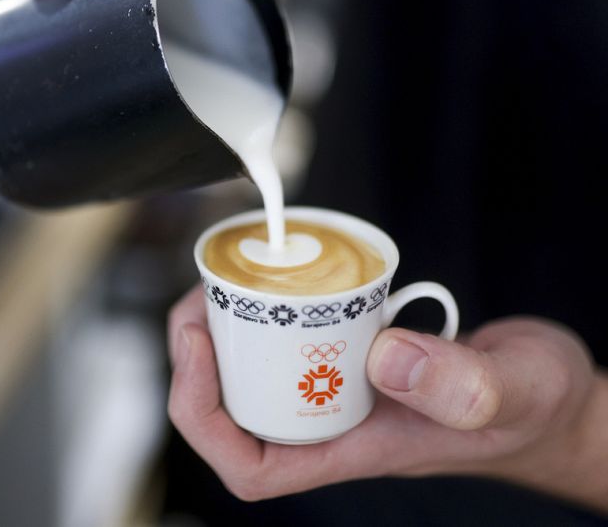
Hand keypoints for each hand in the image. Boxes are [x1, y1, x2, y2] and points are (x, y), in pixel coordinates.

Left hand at [167, 286, 606, 509]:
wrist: (549, 394)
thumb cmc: (535, 409)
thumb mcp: (515, 391)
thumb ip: (463, 384)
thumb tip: (383, 356)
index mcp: (355, 449)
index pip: (251, 466)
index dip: (204, 416)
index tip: (199, 351)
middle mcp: (335, 423)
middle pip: (235, 412)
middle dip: (198, 361)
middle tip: (202, 298)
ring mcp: (341, 390)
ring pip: (257, 375)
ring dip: (227, 333)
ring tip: (224, 285)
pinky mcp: (353, 357)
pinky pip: (294, 342)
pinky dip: (273, 314)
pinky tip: (277, 280)